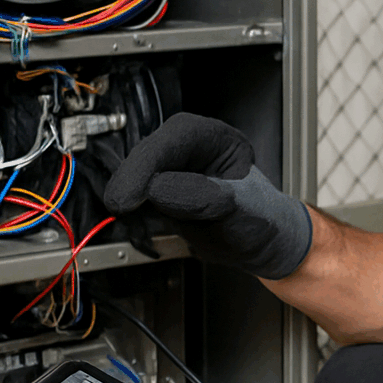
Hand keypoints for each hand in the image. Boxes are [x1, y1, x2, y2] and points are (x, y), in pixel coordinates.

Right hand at [103, 112, 311, 278]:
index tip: (132, 192)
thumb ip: (205, 199)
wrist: (260, 245)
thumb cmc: (262, 221)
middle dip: (133, 176)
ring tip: (130, 212)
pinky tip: (134, 215)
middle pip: (151, 150)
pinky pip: (136, 191)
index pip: (178, 137)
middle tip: (120, 205)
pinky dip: (132, 204)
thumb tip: (158, 189)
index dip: (149, 162)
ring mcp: (172, 167)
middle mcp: (192, 147)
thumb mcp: (243, 211)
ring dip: (130, 190)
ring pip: (138, 170)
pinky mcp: (158, 188)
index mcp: (220, 139)